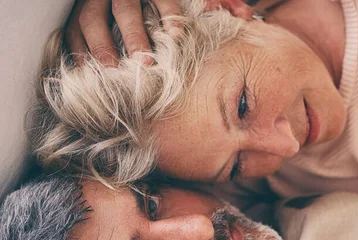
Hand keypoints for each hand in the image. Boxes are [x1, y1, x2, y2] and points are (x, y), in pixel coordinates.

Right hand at [65, 0, 252, 66]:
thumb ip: (222, 0)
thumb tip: (245, 17)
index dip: (169, 14)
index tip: (179, 38)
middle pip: (124, 9)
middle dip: (134, 36)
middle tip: (146, 65)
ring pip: (91, 18)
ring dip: (101, 46)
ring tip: (112, 71)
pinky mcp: (76, 12)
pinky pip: (70, 29)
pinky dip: (76, 50)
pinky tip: (86, 72)